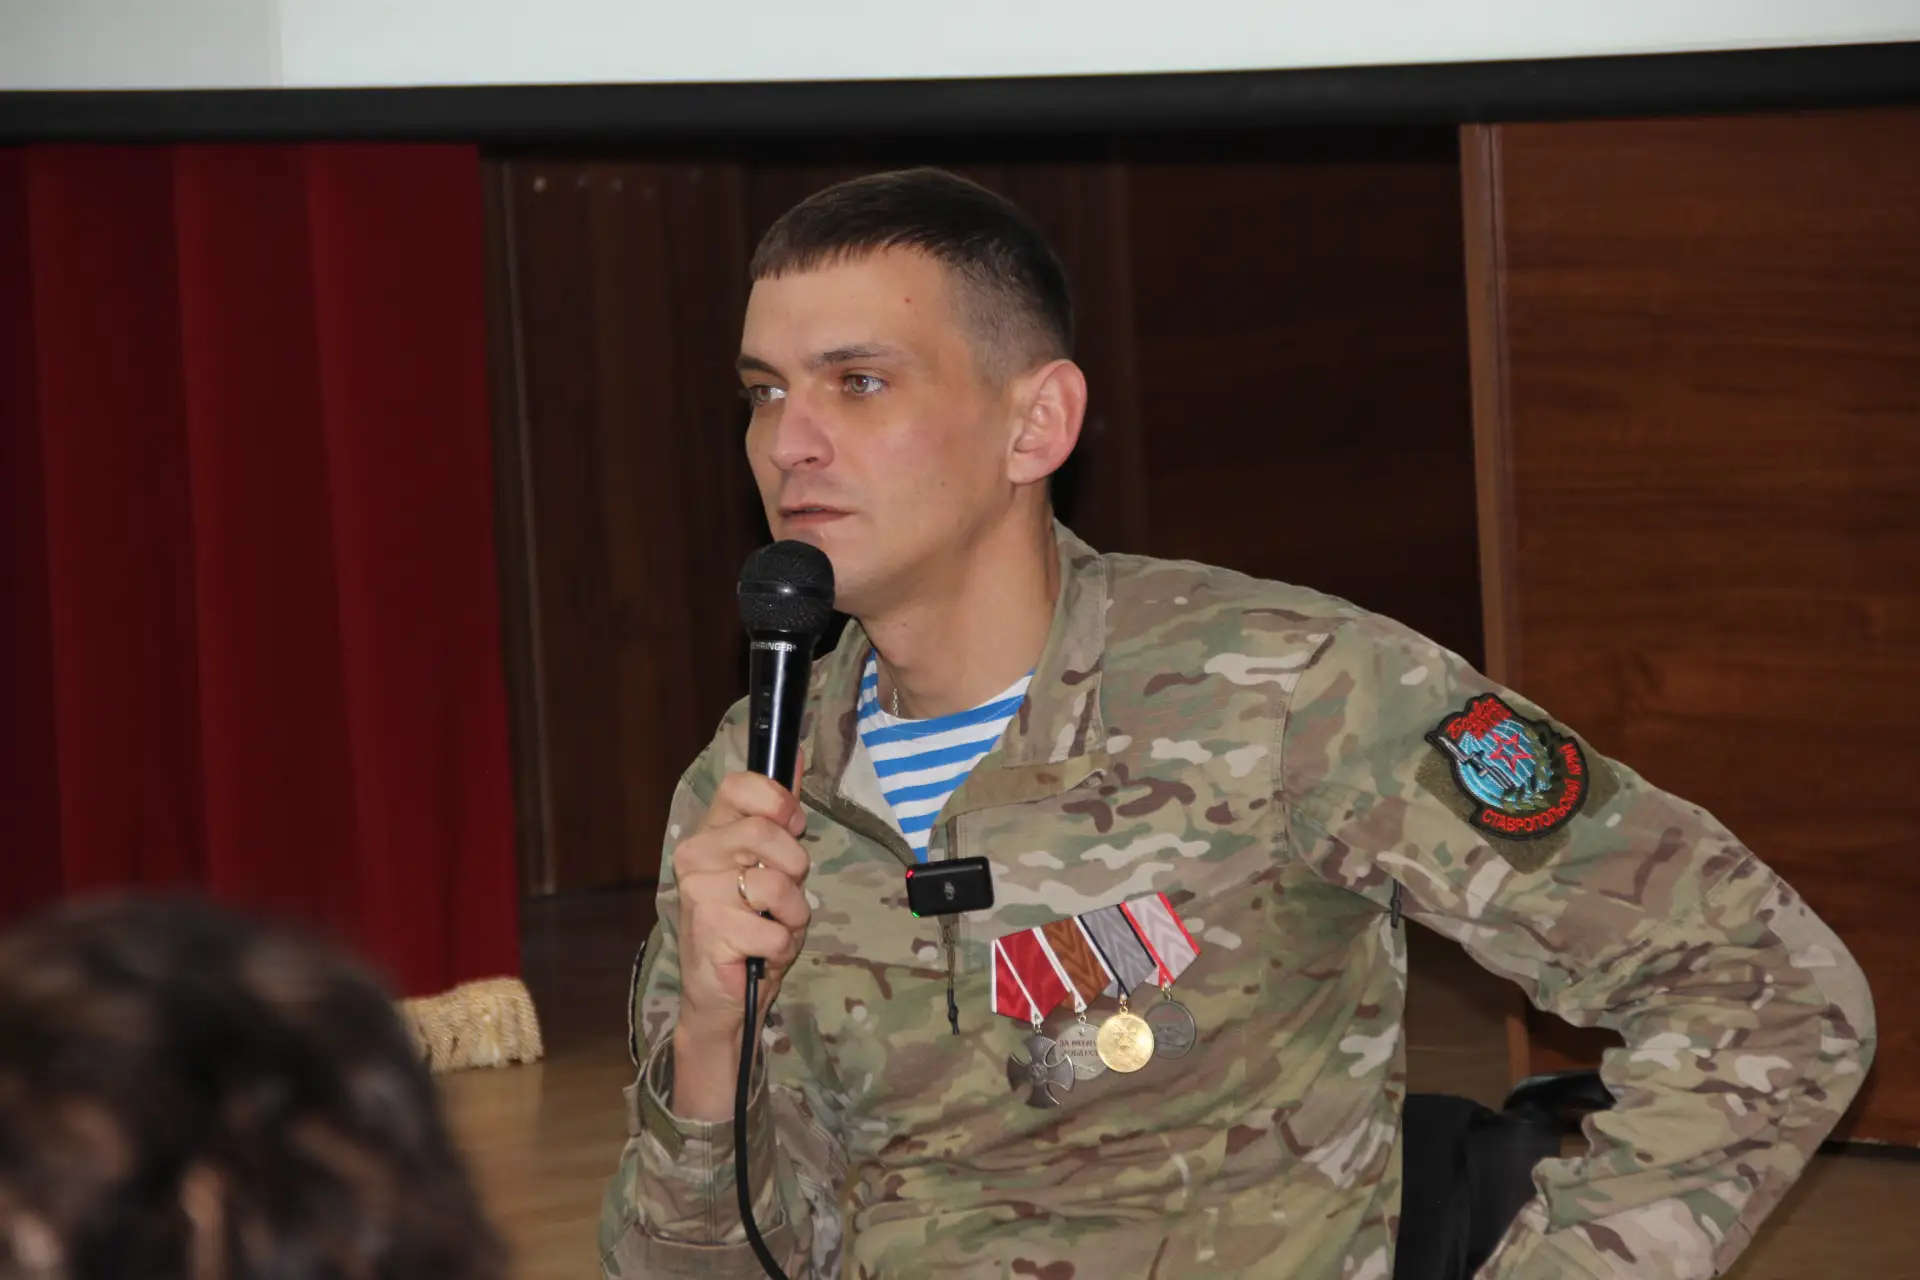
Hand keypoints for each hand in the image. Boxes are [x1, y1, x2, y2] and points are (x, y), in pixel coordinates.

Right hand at [668, 767, 810, 1118]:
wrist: (723, 994)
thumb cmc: (749, 925)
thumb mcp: (771, 864)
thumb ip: (779, 814)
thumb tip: (795, 756)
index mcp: (709, 832)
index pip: (740, 786)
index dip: (779, 801)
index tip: (794, 825)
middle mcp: (694, 856)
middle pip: (764, 832)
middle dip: (795, 867)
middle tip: (785, 892)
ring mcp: (698, 893)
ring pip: (777, 885)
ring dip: (793, 915)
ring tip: (773, 926)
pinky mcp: (710, 932)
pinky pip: (777, 930)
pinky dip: (783, 946)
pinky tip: (761, 952)